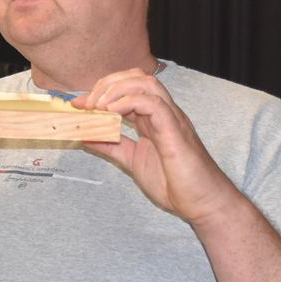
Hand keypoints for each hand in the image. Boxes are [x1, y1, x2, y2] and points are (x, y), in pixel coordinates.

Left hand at [74, 69, 243, 226]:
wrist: (202, 203)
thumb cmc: (175, 184)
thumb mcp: (132, 161)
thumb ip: (111, 146)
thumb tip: (84, 135)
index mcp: (153, 119)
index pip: (127, 90)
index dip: (100, 92)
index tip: (78, 105)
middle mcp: (163, 113)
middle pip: (136, 78)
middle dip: (107, 84)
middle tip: (87, 104)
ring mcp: (171, 119)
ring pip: (146, 83)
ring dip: (117, 89)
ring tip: (98, 107)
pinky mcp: (175, 130)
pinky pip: (154, 103)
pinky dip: (129, 102)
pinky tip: (113, 113)